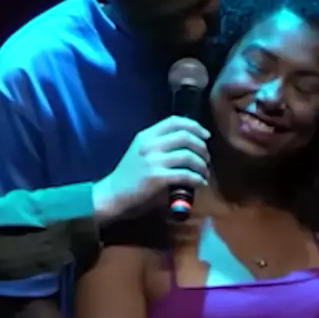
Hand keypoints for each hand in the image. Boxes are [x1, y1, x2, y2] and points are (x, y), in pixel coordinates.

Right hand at [92, 116, 209, 222]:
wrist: (112, 196)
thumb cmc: (128, 177)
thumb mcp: (141, 152)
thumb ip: (160, 146)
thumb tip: (189, 146)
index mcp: (146, 136)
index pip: (175, 121)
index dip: (195, 126)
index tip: (206, 135)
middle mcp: (150, 145)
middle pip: (186, 137)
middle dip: (202, 147)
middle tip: (206, 159)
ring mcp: (153, 161)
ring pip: (189, 156)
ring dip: (202, 165)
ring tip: (204, 173)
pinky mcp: (157, 178)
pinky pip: (186, 175)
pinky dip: (198, 179)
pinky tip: (201, 183)